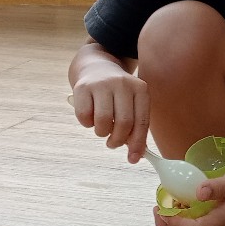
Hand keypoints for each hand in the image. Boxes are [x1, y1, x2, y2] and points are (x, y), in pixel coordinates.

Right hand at [68, 45, 150, 160]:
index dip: (138, 143)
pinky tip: (90, 117)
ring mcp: (102, 84)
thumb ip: (135, 127)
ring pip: (103, 121)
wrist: (95, 66)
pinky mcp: (82, 87)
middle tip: (113, 143)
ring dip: (102, 133)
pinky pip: (84, 116)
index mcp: (140, 89)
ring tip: (102, 128)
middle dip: (118, 140)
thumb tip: (137, 155)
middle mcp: (123, 84)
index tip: (134, 159)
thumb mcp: (131, 104)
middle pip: (124, 123)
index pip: (142, 122)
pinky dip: (87, 124)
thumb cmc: (117, 94)